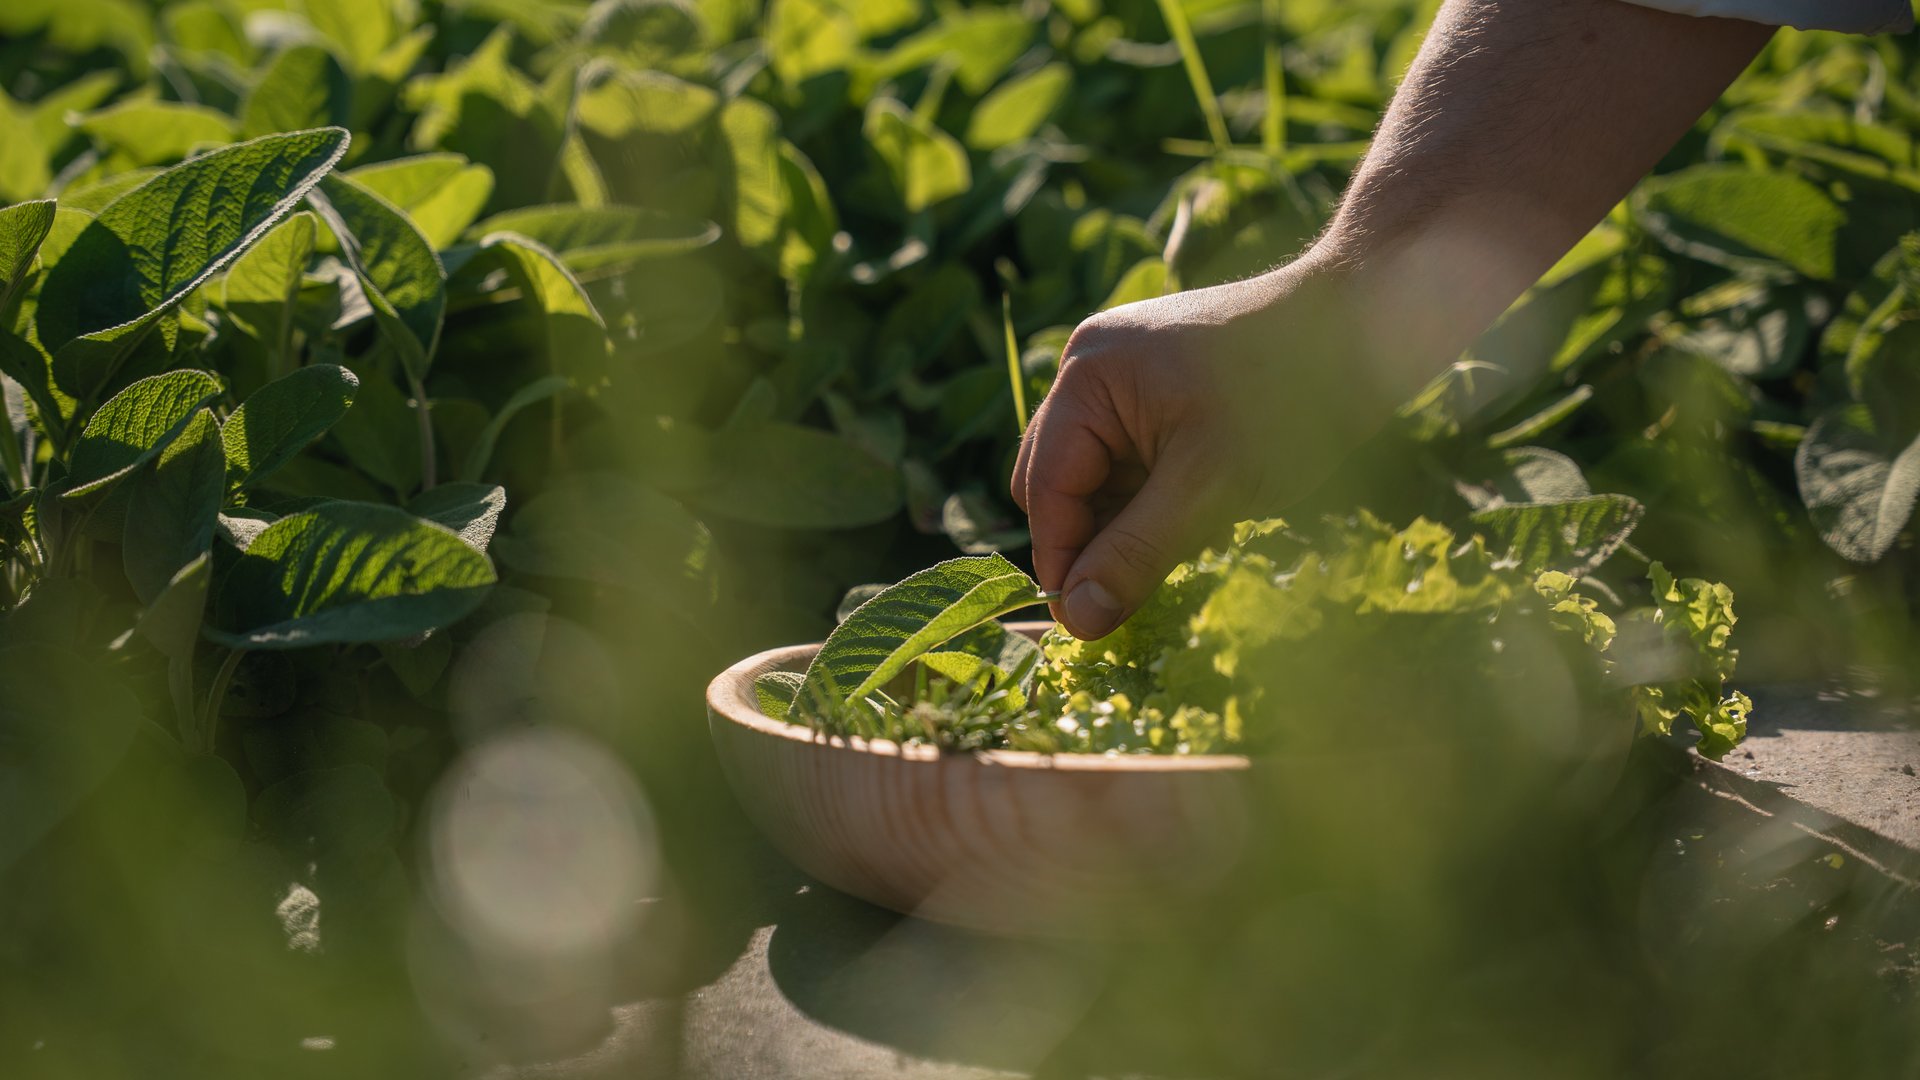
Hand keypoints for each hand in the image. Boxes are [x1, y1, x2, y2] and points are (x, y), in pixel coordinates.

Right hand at [1013, 259, 1399, 638]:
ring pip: (1099, 480)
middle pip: (1059, 483)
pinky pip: (1133, 463)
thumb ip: (1136, 554)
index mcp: (1088, 376)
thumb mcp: (1211, 488)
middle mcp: (1091, 369)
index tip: (1088, 625)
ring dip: (1130, 524)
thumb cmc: (1291, 398)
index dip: (1061, 559)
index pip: (1045, 486)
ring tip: (1192, 542)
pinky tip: (1205, 515)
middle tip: (1138, 593)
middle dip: (1094, 540)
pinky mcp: (1158, 391)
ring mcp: (1124, 377)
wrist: (1366, 328)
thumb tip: (1079, 622)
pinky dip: (1157, 500)